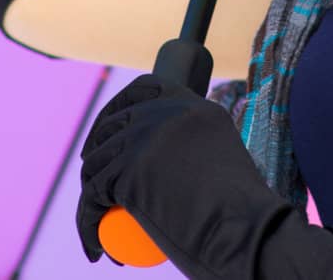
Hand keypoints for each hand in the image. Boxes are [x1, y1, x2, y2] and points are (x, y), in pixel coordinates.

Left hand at [76, 72, 296, 274]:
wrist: (245, 234)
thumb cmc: (244, 214)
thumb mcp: (225, 161)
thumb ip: (201, 149)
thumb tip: (169, 161)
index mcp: (193, 104)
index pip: (142, 89)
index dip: (116, 107)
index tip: (108, 134)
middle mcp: (167, 113)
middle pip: (112, 123)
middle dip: (95, 147)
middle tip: (99, 186)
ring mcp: (146, 138)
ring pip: (97, 162)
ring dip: (90, 192)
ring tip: (100, 222)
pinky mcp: (129, 170)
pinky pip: (93, 196)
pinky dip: (87, 222)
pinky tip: (95, 244)